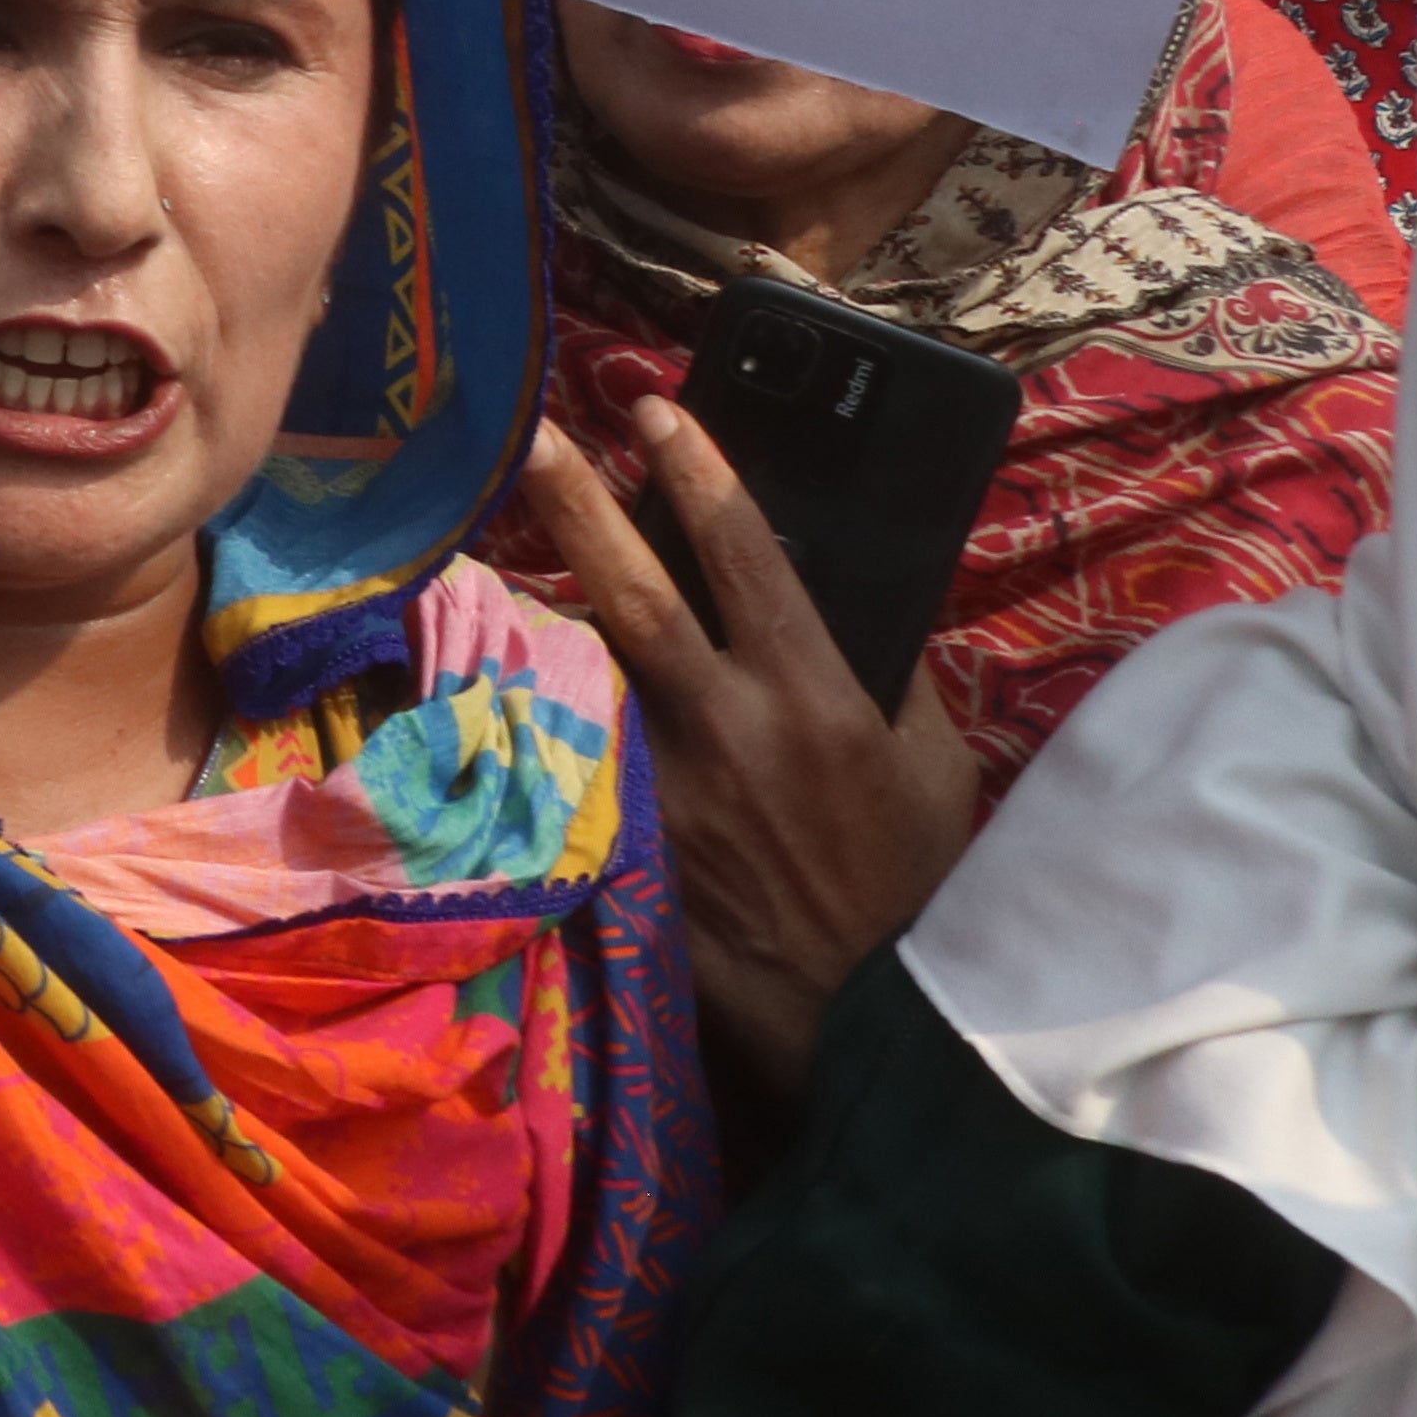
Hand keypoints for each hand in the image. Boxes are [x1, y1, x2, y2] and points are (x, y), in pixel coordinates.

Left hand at [515, 394, 982, 1100]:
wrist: (858, 1009)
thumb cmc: (911, 879)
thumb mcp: (933, 763)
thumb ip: (890, 673)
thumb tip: (847, 596)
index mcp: (814, 693)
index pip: (743, 552)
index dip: (698, 469)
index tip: (653, 408)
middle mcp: (726, 723)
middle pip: (633, 589)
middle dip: (579, 503)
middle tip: (528, 433)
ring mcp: (663, 779)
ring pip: (584, 665)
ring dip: (541, 605)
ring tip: (483, 545)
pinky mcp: (625, 829)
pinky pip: (578, 743)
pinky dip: (547, 702)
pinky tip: (497, 671)